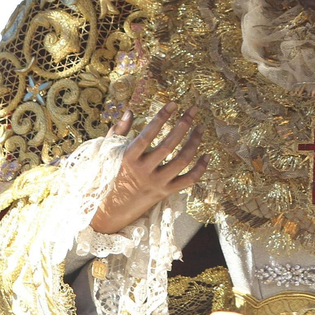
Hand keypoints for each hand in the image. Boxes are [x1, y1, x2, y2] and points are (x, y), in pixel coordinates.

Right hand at [88, 103, 208, 234]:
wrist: (110, 210)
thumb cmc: (108, 176)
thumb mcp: (108, 153)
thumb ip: (119, 131)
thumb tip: (130, 111)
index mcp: (128, 159)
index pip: (147, 134)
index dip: (161, 117)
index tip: (173, 104)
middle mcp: (144, 171)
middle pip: (168, 146)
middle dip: (183, 125)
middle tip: (193, 110)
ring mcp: (156, 183)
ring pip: (181, 161)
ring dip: (194, 142)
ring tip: (200, 127)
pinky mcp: (165, 193)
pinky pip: (188, 181)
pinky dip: (200, 168)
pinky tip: (206, 154)